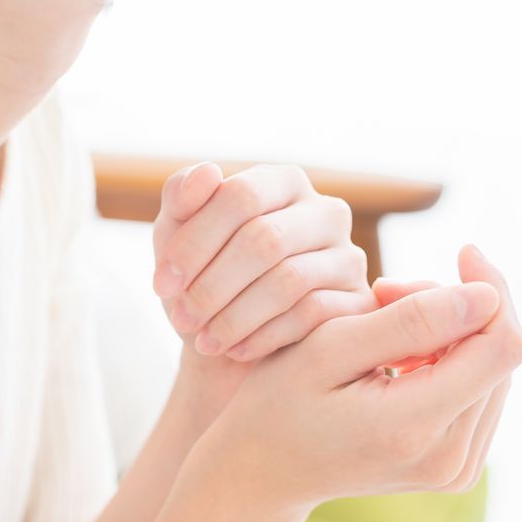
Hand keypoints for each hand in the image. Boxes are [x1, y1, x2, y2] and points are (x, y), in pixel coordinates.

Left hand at [151, 160, 377, 419]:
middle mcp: (325, 211)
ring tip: (204, 339)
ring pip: (288, 280)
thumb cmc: (203, 277)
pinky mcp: (360, 303)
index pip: (241, 196)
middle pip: (265, 240)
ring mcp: (349, 257)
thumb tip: (207, 171)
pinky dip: (264, 336)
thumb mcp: (177, 235)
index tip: (162, 282)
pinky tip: (236, 349)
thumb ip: (182, 197)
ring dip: (235, 315)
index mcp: (283, 182)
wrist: (232, 343)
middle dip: (212, 285)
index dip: (195, 241)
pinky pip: (313, 316)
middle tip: (181, 318)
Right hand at [183, 249, 521, 513]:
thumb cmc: (281, 400)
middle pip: (499, 353)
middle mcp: (451, 460)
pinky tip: (401, 352)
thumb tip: (486, 296)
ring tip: (384, 319)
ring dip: (453, 330)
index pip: (501, 347)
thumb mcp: (330, 347)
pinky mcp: (458, 467)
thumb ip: (410, 321)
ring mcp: (458, 470)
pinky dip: (449, 357)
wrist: (264, 471)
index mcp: (418, 428)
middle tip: (385, 291)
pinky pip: (481, 391)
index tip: (462, 250)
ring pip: (494, 369)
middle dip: (457, 306)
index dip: (494, 289)